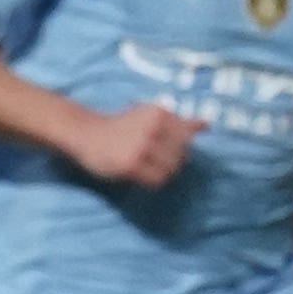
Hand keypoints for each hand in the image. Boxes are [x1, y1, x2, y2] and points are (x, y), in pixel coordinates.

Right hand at [60, 100, 200, 187]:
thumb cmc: (121, 124)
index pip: (186, 138)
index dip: (177, 146)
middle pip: (181, 154)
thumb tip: (207, 124)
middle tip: (152, 157)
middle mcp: (152, 128)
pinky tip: (140, 173)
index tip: (160, 145)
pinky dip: (153, 180)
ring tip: (146, 165)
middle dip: (171, 160)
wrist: (86, 133)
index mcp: (159, 113)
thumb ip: (179, 121)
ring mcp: (141, 147)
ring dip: (162, 171)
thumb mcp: (151, 116)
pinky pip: (156, 180)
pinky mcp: (130, 165)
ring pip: (171, 169)